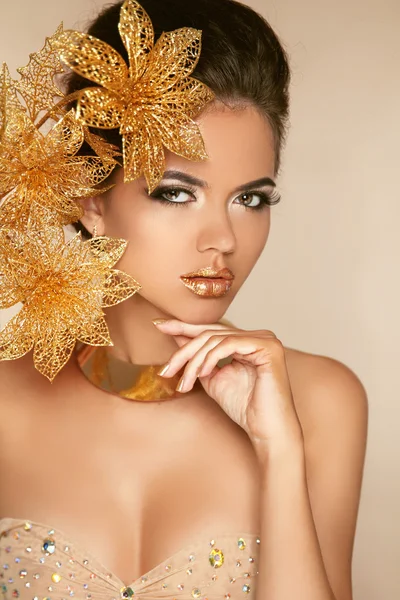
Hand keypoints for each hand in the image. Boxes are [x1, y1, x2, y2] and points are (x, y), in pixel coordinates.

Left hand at [153, 319, 303, 451]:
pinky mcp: (268, 347)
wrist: (266, 431)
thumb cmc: (244, 408)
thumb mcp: (212, 377)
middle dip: (184, 350)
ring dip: (194, 361)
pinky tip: (202, 374)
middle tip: (166, 369)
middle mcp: (259, 336)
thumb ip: (198, 357)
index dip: (184, 327)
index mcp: (248, 341)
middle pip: (211, 333)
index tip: (159, 326)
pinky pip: (228, 344)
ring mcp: (265, 340)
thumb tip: (176, 335)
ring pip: (216, 339)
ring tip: (185, 383)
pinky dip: (210, 358)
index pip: (212, 330)